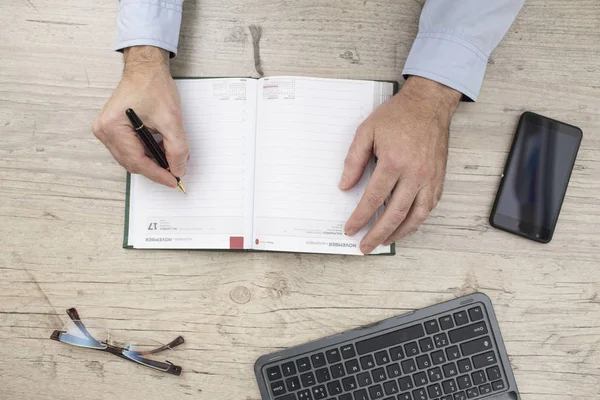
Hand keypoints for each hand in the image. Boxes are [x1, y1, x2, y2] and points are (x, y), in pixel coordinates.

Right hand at [92, 46, 189, 187]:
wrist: (146, 69)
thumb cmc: (153, 86)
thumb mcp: (171, 119)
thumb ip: (177, 148)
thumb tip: (178, 170)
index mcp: (113, 127)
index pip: (137, 162)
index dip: (158, 174)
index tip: (174, 181)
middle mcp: (104, 131)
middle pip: (132, 163)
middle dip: (155, 169)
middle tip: (175, 172)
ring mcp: (107, 131)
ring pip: (131, 159)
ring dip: (151, 162)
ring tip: (170, 159)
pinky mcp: (113, 129)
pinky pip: (130, 150)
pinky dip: (146, 153)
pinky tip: (160, 150)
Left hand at [340, 76, 460, 252]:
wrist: (429, 103)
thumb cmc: (398, 115)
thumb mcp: (366, 131)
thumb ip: (354, 160)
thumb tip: (345, 186)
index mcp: (394, 162)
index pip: (373, 199)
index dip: (360, 218)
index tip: (350, 229)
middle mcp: (414, 173)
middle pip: (394, 214)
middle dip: (378, 234)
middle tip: (366, 246)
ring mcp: (430, 177)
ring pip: (416, 216)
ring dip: (399, 233)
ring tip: (385, 241)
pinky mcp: (439, 178)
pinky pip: (430, 206)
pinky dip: (417, 219)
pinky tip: (406, 224)